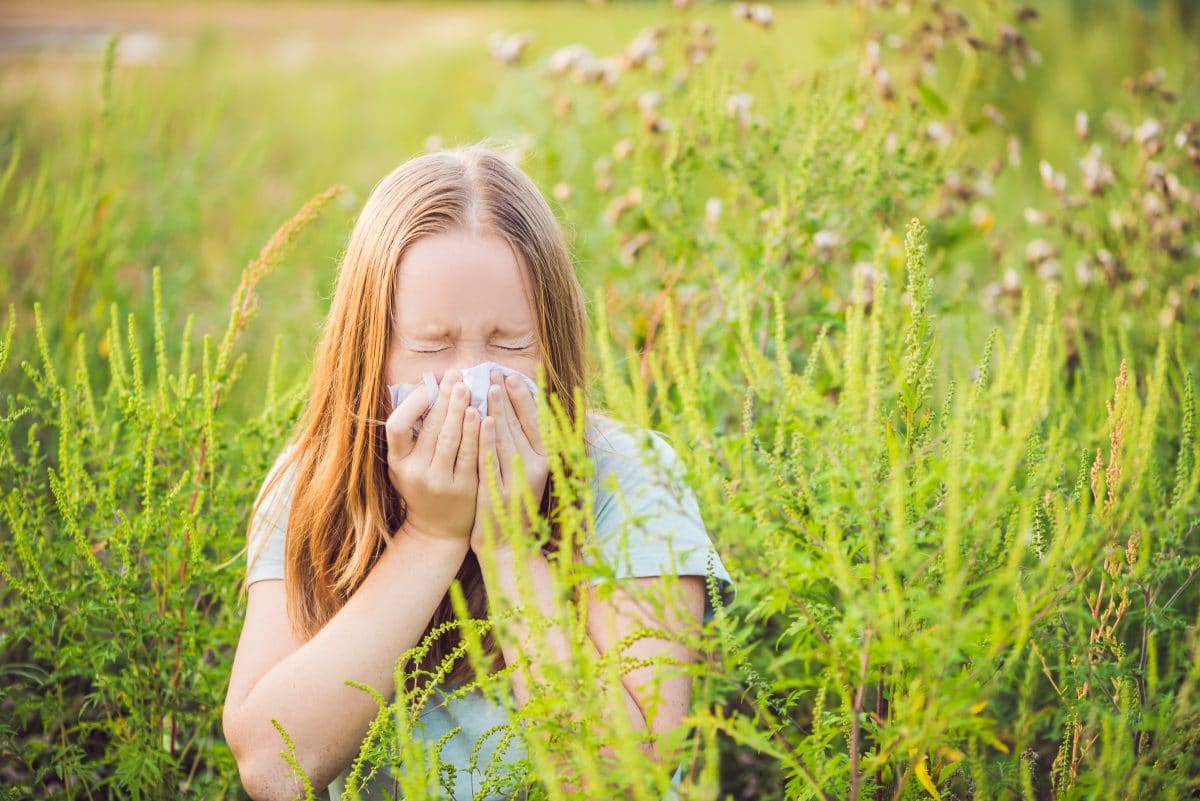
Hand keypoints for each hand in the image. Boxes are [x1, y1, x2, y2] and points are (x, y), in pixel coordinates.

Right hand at [386, 369, 480, 544]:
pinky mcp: (464, 488)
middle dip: (443, 398)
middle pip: (430, 428)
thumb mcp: (405, 465)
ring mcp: (439, 482)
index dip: (412, 404)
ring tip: (467, 387)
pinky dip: (477, 432)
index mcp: (397, 463)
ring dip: (460, 410)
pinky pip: (471, 454)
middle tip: (455, 375)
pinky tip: (483, 414)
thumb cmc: (422, 487)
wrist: (437, 530)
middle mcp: (415, 473)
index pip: (396, 427)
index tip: (428, 386)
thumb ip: (411, 434)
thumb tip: (426, 389)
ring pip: (451, 439)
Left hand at [470, 371, 549, 554]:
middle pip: (520, 426)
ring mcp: (517, 483)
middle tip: (495, 372)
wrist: (507, 546)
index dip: (524, 398)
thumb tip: (511, 408)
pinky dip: (486, 438)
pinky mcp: (498, 495)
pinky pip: (490, 460)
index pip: (536, 423)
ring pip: (506, 439)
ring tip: (486, 387)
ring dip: (496, 411)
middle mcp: (535, 470)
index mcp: (545, 462)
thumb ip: (521, 444)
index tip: (511, 376)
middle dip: (507, 398)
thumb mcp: (524, 473)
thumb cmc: (513, 504)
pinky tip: (479, 419)